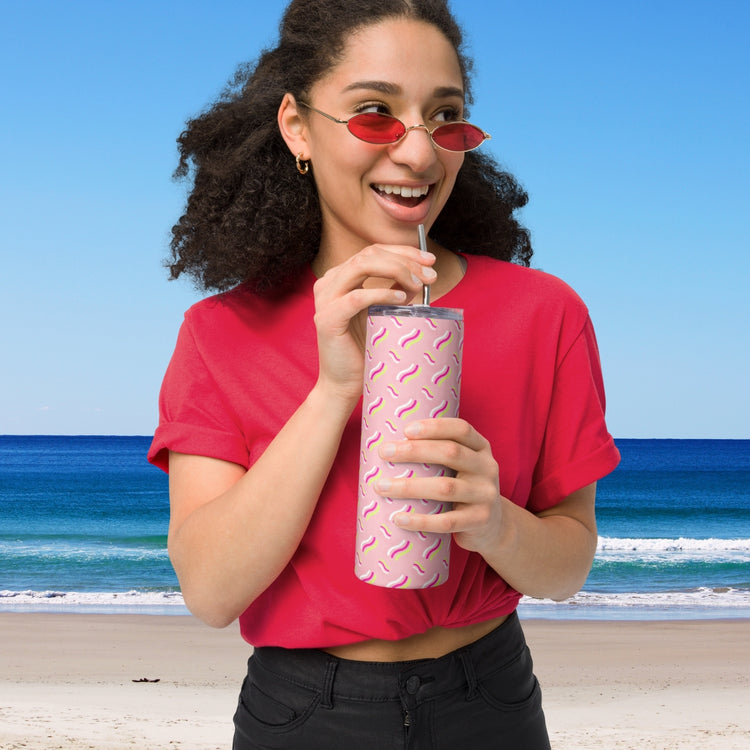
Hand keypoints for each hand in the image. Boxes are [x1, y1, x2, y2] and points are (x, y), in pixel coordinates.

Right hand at [311, 244, 435, 402]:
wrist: (344, 384)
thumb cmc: (364, 350)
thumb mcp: (383, 313)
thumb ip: (395, 291)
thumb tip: (421, 276)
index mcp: (340, 278)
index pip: (373, 251)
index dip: (404, 251)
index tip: (430, 261)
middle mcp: (329, 283)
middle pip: (370, 254)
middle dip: (405, 260)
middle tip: (431, 275)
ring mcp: (325, 299)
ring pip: (362, 266)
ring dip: (397, 270)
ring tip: (419, 286)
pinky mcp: (327, 319)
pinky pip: (357, 297)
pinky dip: (382, 293)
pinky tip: (401, 299)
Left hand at [375, 418, 504, 556]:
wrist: (494, 527)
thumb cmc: (463, 488)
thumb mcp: (461, 466)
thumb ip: (439, 454)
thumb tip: (389, 444)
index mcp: (481, 448)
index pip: (461, 429)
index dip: (434, 427)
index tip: (406, 429)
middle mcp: (488, 468)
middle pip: (451, 453)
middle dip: (414, 451)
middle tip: (384, 452)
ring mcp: (486, 495)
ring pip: (445, 488)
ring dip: (409, 486)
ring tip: (381, 486)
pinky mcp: (479, 521)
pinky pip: (446, 522)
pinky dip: (420, 520)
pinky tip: (398, 517)